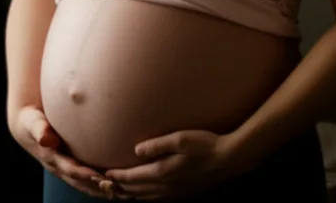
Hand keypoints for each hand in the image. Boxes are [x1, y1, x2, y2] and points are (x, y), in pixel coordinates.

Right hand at [9, 104, 113, 198]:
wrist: (29, 127)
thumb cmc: (32, 121)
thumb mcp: (33, 123)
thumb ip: (39, 128)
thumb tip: (46, 138)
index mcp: (52, 159)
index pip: (71, 170)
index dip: (87, 175)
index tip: (103, 178)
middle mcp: (61, 168)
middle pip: (83, 184)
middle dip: (101, 188)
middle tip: (122, 191)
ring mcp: (68, 170)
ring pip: (88, 185)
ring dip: (106, 190)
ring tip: (128, 193)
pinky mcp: (74, 168)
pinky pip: (90, 180)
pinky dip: (105, 184)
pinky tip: (122, 183)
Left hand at [102, 130, 246, 199]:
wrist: (230, 159)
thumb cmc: (205, 143)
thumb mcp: (180, 138)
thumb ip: (157, 145)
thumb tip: (136, 150)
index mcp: (164, 172)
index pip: (134, 177)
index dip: (118, 176)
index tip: (105, 173)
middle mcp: (168, 186)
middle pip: (138, 190)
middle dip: (121, 186)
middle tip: (107, 182)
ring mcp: (177, 192)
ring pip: (148, 197)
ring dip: (133, 193)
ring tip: (121, 189)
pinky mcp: (184, 193)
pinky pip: (159, 199)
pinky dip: (147, 197)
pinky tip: (145, 194)